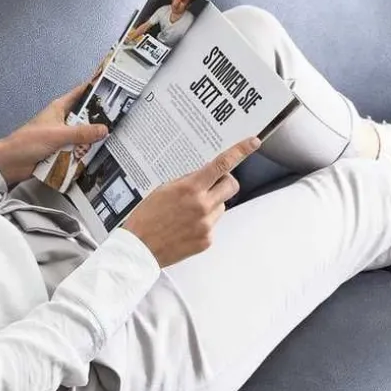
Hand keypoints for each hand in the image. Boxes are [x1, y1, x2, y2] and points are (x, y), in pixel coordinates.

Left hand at [0, 58, 111, 185]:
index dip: (94, 87)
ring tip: (115, 139)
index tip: (112, 85)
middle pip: (85, 116)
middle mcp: (62, 120)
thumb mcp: (58, 135)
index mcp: (59, 108)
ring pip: (83, 135)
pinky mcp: (60, 151)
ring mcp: (61, 136)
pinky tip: (99, 155)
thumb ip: (81, 133)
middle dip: (100, 118)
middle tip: (121, 119)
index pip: (80, 93)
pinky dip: (85, 153)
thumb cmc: (29, 142)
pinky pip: (77, 150)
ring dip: (93, 139)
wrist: (10, 163)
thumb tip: (104, 129)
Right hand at [121, 136, 260, 267]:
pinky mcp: (206, 240)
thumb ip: (187, 181)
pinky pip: (212, 225)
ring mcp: (206, 224)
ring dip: (211, 205)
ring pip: (221, 207)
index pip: (221, 165)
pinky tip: (185, 227)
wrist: (138, 248)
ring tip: (188, 213)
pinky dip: (203, 224)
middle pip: (231, 186)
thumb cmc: (146, 218)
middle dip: (224, 182)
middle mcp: (202, 205)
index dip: (240, 151)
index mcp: (190, 188)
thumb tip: (205, 176)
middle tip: (212, 185)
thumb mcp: (163, 189)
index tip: (252, 142)